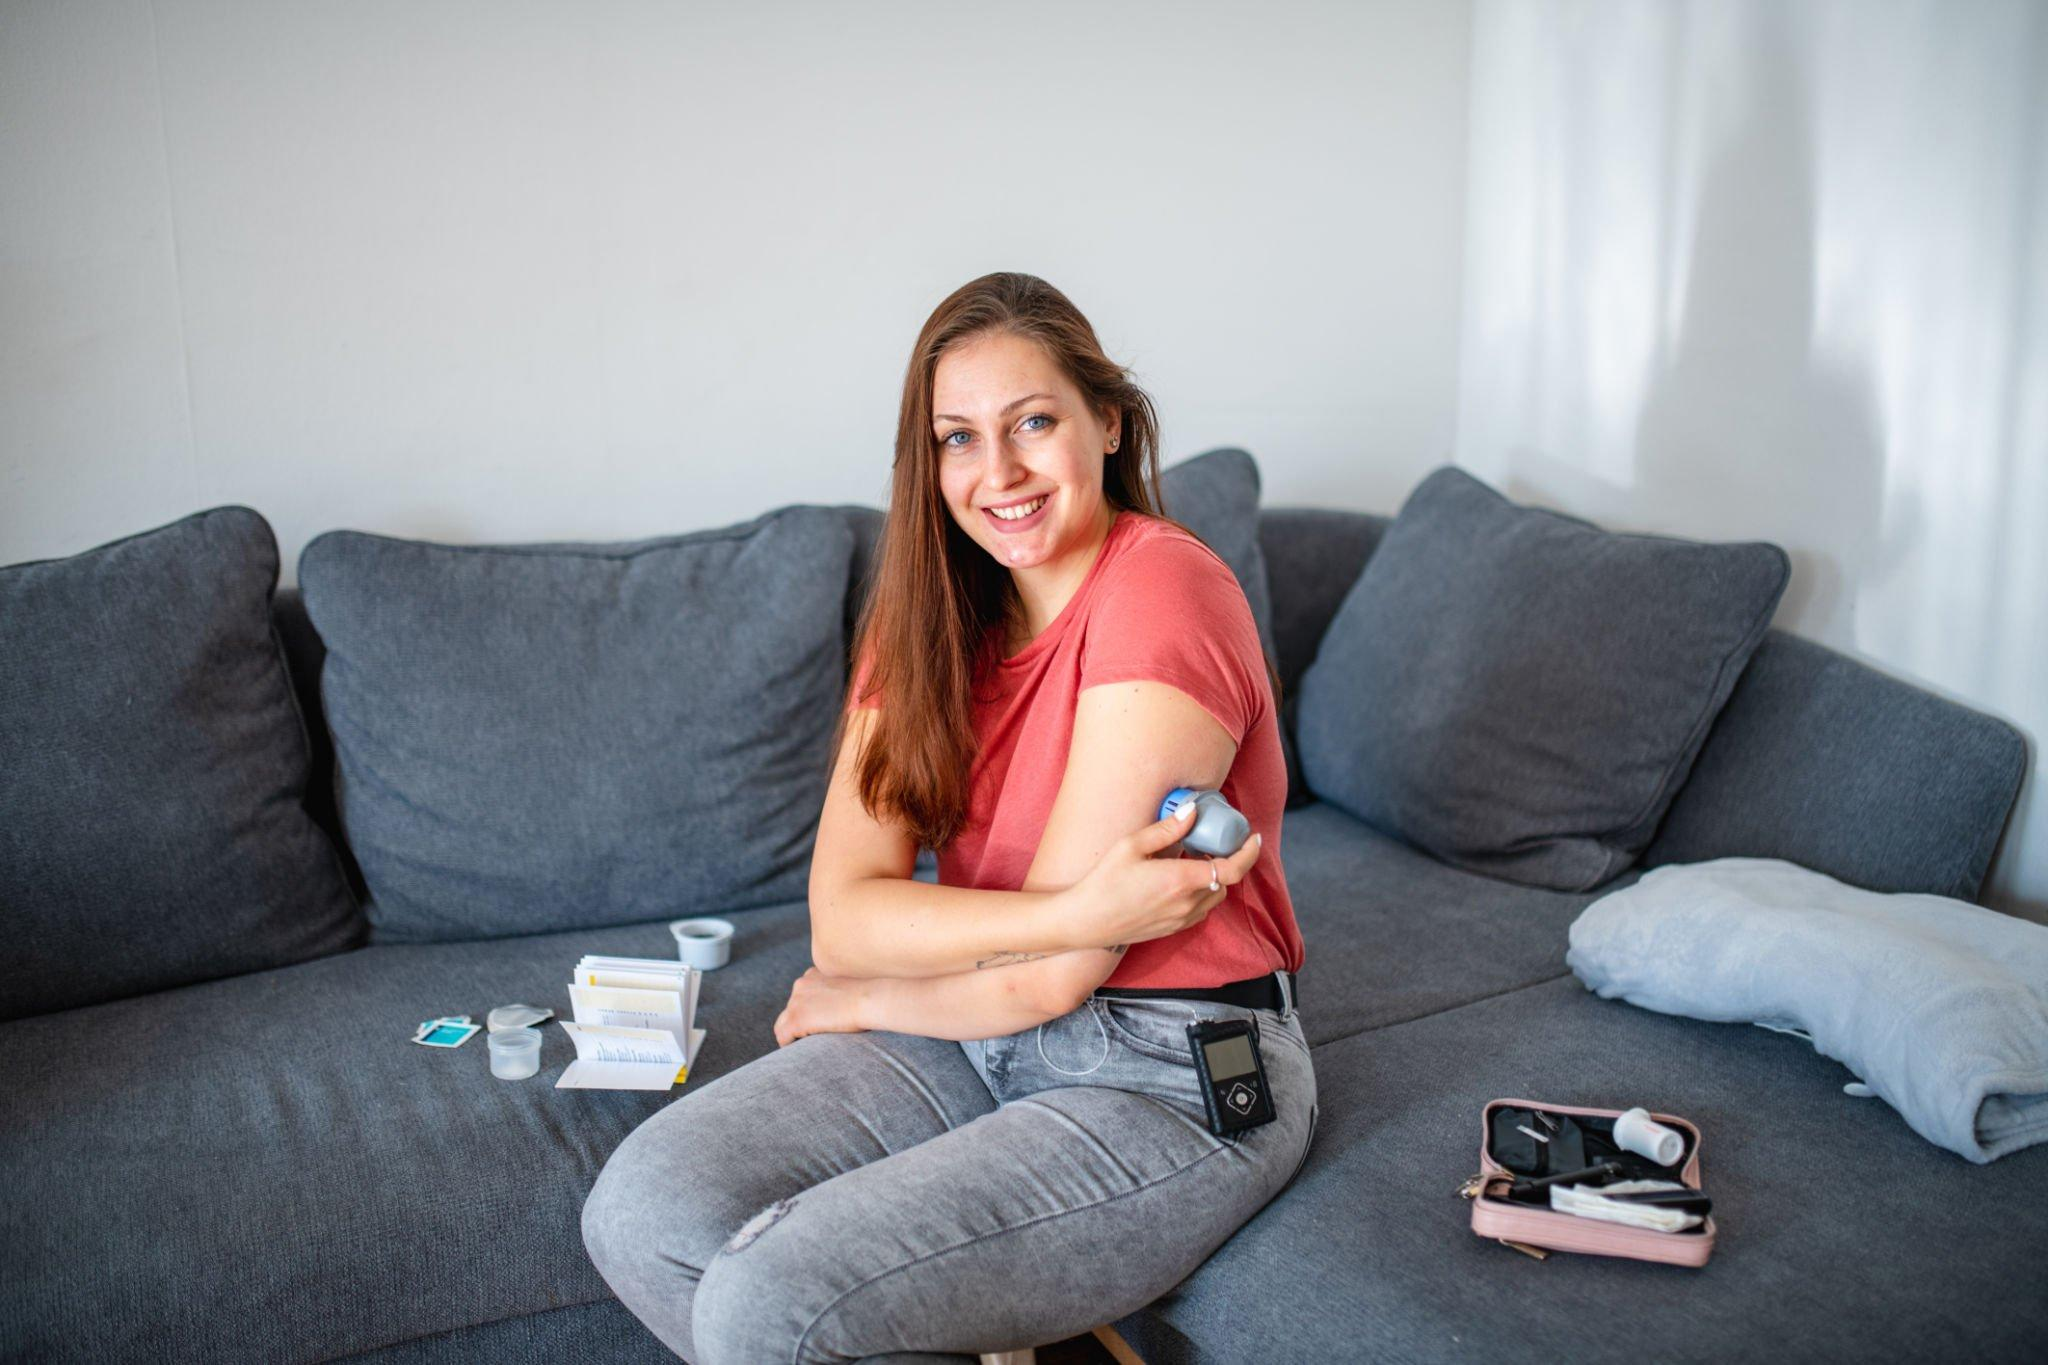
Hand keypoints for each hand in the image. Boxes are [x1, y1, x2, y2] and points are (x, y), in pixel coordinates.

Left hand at [773, 966, 871, 1047]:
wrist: (870, 1000)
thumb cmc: (869, 998)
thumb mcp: (848, 989)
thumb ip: (835, 995)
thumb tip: (834, 1012)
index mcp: (812, 975)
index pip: (800, 997)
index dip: (807, 1013)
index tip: (818, 1024)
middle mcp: (800, 985)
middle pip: (789, 1011)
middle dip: (798, 1024)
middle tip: (812, 1039)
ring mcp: (796, 1002)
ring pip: (782, 1024)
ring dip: (793, 1035)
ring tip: (808, 1046)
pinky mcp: (797, 1019)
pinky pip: (783, 1037)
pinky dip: (790, 1045)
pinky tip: (804, 1051)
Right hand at [1060, 803, 1263, 950]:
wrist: (1085, 921)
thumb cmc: (1104, 882)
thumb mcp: (1131, 846)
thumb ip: (1167, 830)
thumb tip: (1192, 812)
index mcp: (1181, 880)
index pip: (1232, 869)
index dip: (1248, 853)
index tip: (1252, 838)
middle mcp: (1187, 903)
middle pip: (1224, 883)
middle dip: (1225, 863)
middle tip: (1211, 844)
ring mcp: (1180, 920)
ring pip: (1214, 898)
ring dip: (1213, 880)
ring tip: (1194, 861)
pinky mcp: (1172, 929)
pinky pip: (1200, 911)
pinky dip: (1201, 895)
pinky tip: (1180, 882)